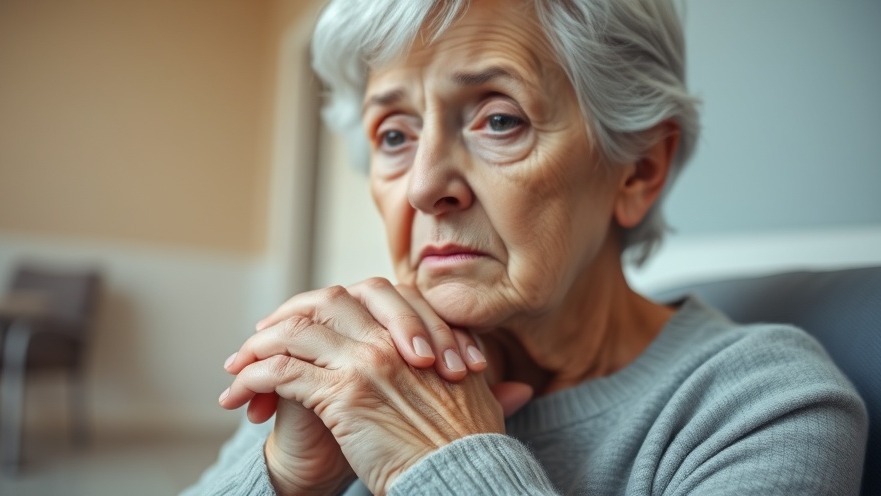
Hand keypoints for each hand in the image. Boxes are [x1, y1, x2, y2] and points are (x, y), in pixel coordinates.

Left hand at [221, 282, 506, 494]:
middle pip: (326, 303)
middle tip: (262, 334)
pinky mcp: (343, 394)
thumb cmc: (475, 449)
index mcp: (424, 334)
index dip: (329, 305)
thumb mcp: (485, 406)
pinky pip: (284, 372)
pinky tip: (242, 392)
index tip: (306, 320)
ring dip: (260, 346)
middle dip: (288, 315)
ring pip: (297, 332)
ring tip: (238, 363)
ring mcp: (367, 361)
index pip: (367, 297)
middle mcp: (393, 338)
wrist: (464, 476)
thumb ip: (491, 388)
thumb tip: (523, 388)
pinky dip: (255, 378)